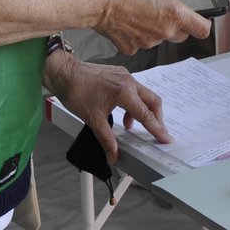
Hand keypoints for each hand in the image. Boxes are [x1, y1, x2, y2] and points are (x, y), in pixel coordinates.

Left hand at [46, 53, 168, 164]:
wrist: (64, 73)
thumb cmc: (75, 91)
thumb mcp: (93, 120)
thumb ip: (107, 140)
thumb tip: (114, 156)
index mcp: (124, 92)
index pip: (146, 115)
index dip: (157, 129)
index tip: (166, 138)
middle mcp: (129, 82)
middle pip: (153, 102)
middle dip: (156, 118)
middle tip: (156, 132)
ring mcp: (125, 76)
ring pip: (144, 95)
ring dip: (143, 111)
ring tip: (132, 126)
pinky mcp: (119, 74)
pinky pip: (134, 89)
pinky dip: (133, 103)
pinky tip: (123, 113)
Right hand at [95, 0, 211, 54]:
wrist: (99, 0)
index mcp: (175, 14)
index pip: (202, 28)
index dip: (203, 23)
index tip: (202, 19)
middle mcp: (164, 31)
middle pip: (181, 35)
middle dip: (176, 25)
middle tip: (163, 11)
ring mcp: (148, 42)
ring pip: (158, 38)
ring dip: (154, 28)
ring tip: (139, 11)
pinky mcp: (131, 48)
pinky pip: (139, 42)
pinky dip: (136, 34)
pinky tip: (127, 21)